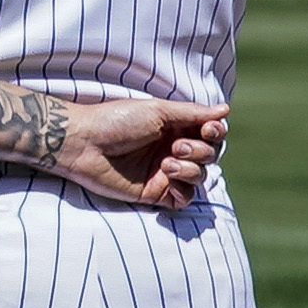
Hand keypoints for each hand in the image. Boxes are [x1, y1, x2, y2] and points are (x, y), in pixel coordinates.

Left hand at [58, 93, 229, 209]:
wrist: (82, 143)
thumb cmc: (115, 121)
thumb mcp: (157, 111)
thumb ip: (192, 113)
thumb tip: (225, 109)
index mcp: (175, 128)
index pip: (211, 134)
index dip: (215, 133)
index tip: (208, 129)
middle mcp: (172, 150)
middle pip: (210, 155)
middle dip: (201, 151)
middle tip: (176, 146)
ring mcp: (164, 173)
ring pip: (201, 176)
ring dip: (192, 169)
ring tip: (168, 161)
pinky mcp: (154, 193)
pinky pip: (185, 198)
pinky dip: (184, 188)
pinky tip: (167, 176)